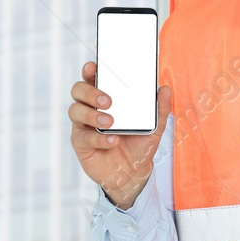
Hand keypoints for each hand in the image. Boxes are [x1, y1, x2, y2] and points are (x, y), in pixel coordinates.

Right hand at [69, 60, 171, 209]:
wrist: (133, 173)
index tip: (94, 67)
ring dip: (92, 114)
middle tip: (108, 101)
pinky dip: (99, 138)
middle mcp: (91, 107)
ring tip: (110, 122)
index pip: (93, 78)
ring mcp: (83, 125)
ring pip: (75, 110)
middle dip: (90, 92)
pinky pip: (84, 137)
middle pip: (78, 90)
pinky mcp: (81, 143)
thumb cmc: (139, 144)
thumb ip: (160, 108)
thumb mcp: (154, 126)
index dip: (90, 70)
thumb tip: (165, 89)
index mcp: (106, 97)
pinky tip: (112, 140)